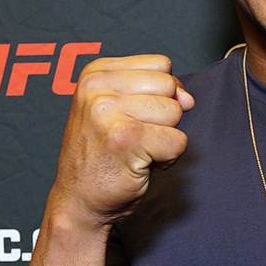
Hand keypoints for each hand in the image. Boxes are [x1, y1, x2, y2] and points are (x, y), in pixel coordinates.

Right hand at [48, 54, 194, 229]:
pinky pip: (177, 141)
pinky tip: (140, 165)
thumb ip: (155, 91)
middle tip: (134, 138)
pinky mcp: (126, 139)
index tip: (133, 116)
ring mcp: (108, 112)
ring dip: (165, 138)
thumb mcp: (118, 108)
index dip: (160, 94)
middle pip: (169, 86)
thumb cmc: (101, 155)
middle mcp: (97, 88)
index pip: (161, 65)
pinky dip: (167, 159)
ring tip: (136, 150)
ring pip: (175, 112)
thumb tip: (187, 98)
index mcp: (95, 73)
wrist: (78, 201)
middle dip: (163, 116)